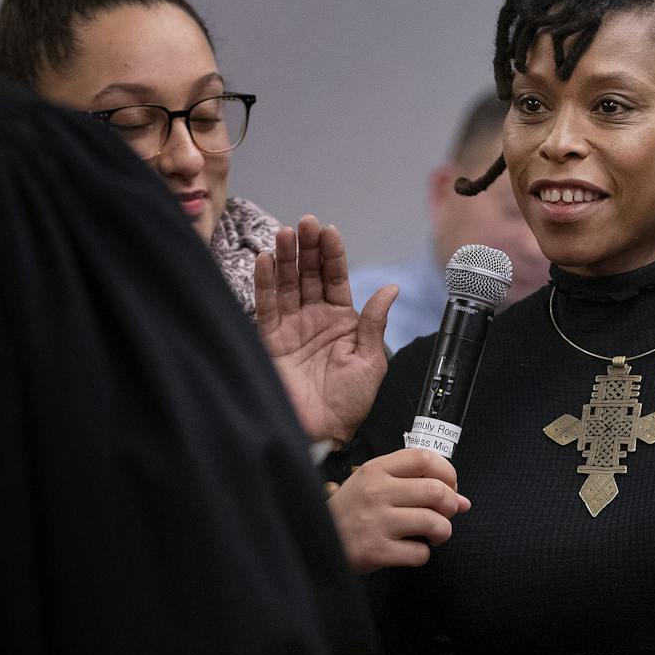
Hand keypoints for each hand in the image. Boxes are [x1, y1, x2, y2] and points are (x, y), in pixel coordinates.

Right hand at [255, 215, 394, 443]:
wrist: (324, 431)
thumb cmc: (350, 402)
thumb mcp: (371, 360)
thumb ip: (375, 322)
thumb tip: (390, 288)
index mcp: (342, 320)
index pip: (335, 278)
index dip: (331, 254)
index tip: (329, 231)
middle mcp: (314, 318)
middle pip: (309, 274)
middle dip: (307, 248)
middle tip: (304, 224)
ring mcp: (291, 327)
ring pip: (286, 284)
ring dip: (284, 258)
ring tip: (284, 234)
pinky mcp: (270, 340)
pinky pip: (266, 306)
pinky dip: (264, 283)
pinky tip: (264, 261)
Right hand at [329, 448, 469, 572]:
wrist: (313, 540)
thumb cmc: (350, 512)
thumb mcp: (373, 485)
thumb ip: (415, 486)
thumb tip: (464, 502)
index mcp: (376, 470)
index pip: (424, 458)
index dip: (448, 472)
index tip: (450, 486)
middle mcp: (376, 492)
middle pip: (436, 491)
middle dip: (451, 505)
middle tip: (445, 514)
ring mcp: (376, 522)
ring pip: (434, 522)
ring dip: (443, 531)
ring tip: (434, 534)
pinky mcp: (376, 551)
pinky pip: (420, 553)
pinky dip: (423, 554)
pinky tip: (411, 550)